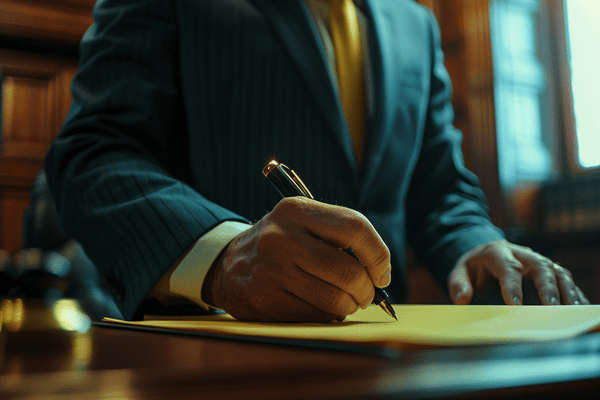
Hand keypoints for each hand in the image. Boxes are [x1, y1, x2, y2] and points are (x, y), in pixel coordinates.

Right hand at [202, 197, 390, 321]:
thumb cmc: (282, 243)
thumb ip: (340, 234)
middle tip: (367, 293)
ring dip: (351, 306)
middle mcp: (281, 237)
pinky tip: (321, 306)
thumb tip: (381, 271)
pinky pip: (316, 315)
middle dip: (367, 289)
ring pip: (335, 299)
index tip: (382, 272)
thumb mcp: (302, 221)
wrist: (229, 264)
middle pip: (349, 270)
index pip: (355, 226)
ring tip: (348, 301)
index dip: (378, 254)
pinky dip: (328, 315)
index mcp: (296, 210)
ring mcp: (272, 270)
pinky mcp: (266, 300)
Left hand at [448, 239, 588, 305]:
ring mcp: (537, 262)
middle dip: (546, 287)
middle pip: (539, 266)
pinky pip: (564, 281)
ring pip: (556, 272)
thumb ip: (458, 283)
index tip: (514, 304)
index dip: (512, 285)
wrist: (485, 255)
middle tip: (551, 307)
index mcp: (497, 252)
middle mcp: (521, 254)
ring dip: (566, 291)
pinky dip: (574, 293)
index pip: (507, 267)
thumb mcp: (459, 272)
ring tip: (571, 309)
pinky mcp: (548, 271)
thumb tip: (462, 298)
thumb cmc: (474, 267)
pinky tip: (580, 308)